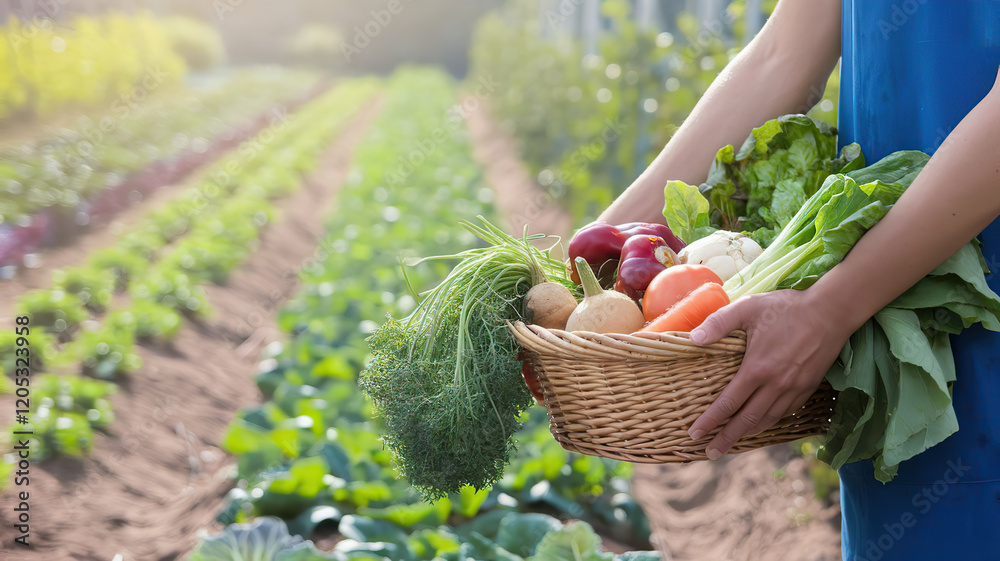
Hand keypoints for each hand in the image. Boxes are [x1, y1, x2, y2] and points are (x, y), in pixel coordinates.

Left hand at [686, 288, 852, 459]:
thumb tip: (694, 338)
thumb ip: (719, 323)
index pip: (728, 403)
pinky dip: (771, 422)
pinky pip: (786, 412)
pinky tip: (763, 423)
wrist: (832, 311)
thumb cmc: (787, 307)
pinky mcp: (808, 387)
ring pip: (768, 420)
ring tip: (733, 442)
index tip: (694, 434)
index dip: (710, 421)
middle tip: (710, 453)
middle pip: (747, 420)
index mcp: (757, 369)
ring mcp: (795, 388)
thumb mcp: (748, 307)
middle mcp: (776, 385)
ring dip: (748, 433)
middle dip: (726, 438)